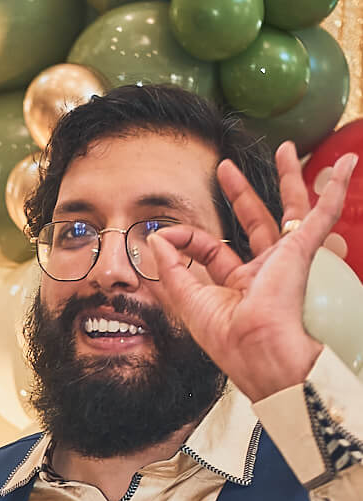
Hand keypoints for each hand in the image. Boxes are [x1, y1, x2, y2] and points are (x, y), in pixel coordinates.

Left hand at [145, 141, 357, 401]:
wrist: (261, 350)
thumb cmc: (230, 339)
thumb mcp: (189, 301)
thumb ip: (172, 268)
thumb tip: (155, 238)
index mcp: (238, 286)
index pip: (212, 250)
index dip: (186, 238)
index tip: (164, 233)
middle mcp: (265, 272)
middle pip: (254, 223)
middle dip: (240, 194)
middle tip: (224, 168)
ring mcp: (286, 260)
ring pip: (290, 210)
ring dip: (288, 179)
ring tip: (283, 150)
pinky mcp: (303, 250)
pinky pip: (324, 214)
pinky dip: (335, 189)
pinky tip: (345, 166)